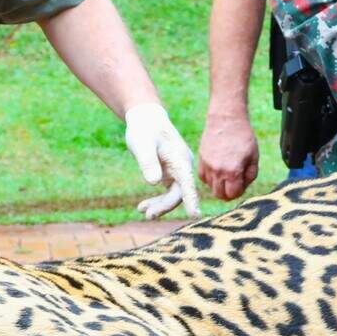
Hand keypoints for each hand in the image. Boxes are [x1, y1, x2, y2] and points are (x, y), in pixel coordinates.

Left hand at [124, 101, 200, 218]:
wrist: (146, 120)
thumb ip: (148, 162)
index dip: (191, 199)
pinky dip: (157, 200)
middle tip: (148, 215)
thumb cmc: (144, 130)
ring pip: (173, 195)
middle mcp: (183, 166)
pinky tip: (142, 207)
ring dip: (159, 205)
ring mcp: (178, 171)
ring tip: (142, 210)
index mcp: (180, 159)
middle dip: (165, 206)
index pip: (188, 183)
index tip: (195, 215)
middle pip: (179, 193)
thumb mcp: (142, 145)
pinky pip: (168, 192)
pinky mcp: (171, 174)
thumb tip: (154, 183)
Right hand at [198, 109, 259, 199]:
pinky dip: (210, 178)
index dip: (239, 191)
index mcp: (233, 171)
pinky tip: (217, 170)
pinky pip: (203, 177)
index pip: (233, 194)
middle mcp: (217, 171)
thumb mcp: (254, 157)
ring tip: (226, 174)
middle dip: (228, 193)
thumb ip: (250, 176)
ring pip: (211, 187)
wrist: (226, 119)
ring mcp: (207, 166)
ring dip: (219, 185)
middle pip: (220, 195)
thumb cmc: (243, 137)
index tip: (241, 183)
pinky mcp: (200, 160)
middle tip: (234, 183)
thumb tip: (241, 188)